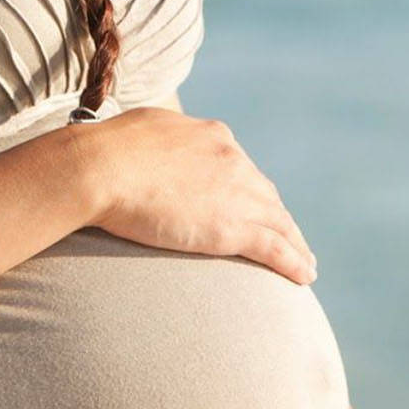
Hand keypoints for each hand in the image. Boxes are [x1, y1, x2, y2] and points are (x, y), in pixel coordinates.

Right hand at [76, 106, 317, 285]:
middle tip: (289, 237)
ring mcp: (237, 194)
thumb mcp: (143, 132)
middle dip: (278, 218)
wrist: (102, 168)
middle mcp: (234, 161)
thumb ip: (160, 143)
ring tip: (306, 264)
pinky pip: (274, 248)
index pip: (242, 168)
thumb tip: (152, 149)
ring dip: (295, 244)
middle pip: (266, 195)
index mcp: (213, 137)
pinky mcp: (232, 228)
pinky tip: (305, 275)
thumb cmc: (106, 151)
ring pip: (279, 223)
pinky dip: (293, 262)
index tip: (254, 206)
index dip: (250, 190)